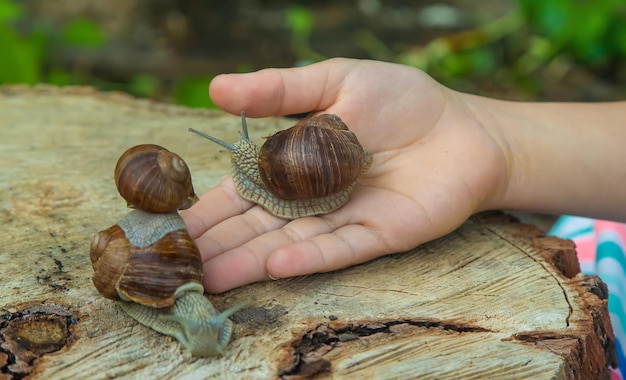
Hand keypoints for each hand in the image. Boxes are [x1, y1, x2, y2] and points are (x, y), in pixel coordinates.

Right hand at [181, 58, 507, 292]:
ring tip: (209, 277)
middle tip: (175, 265)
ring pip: (288, 245)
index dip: (205, 209)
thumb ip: (278, 88)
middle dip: (217, 245)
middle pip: (255, 226)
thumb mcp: (334, 80)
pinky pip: (339, 249)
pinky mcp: (377, 235)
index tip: (167, 227)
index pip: (239, 192)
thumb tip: (215, 87)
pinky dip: (308, 258)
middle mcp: (310, 200)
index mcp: (292, 165)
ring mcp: (341, 220)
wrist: (463, 126)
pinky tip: (274, 266)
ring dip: (250, 261)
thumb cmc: (399, 99)